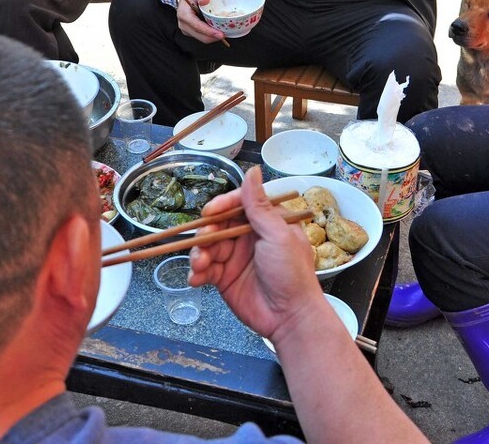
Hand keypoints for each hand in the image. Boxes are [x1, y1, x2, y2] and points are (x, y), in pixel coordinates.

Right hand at [174, 0, 225, 43]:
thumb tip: (205, 0)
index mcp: (183, 13)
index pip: (196, 25)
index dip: (208, 31)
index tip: (220, 34)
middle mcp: (183, 23)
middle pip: (199, 35)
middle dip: (213, 37)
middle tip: (226, 35)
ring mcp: (187, 28)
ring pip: (201, 38)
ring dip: (213, 37)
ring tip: (224, 32)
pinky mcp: (191, 31)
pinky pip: (202, 36)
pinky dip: (211, 35)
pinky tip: (218, 30)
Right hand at [188, 167, 319, 337]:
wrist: (290, 317)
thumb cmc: (292, 274)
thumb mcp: (277, 235)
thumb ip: (259, 206)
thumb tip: (252, 171)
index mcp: (265, 222)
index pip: (238, 203)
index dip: (222, 206)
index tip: (210, 213)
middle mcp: (248, 236)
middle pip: (217, 225)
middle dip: (206, 233)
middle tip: (203, 244)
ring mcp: (235, 258)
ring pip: (206, 246)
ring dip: (198, 254)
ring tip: (199, 265)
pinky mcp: (224, 278)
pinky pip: (203, 269)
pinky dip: (196, 272)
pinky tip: (196, 278)